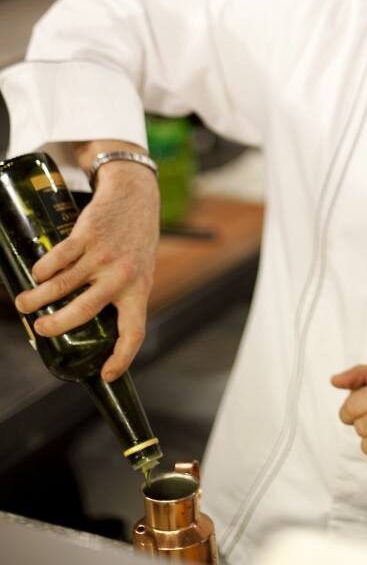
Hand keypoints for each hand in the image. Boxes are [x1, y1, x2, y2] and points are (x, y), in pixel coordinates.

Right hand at [14, 154, 159, 381]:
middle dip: (55, 326)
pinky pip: (58, 258)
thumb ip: (122, 293)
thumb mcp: (139, 269)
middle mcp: (122, 275)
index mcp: (139, 289)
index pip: (134, 331)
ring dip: (37, 298)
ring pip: (62, 285)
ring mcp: (103, 255)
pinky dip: (42, 269)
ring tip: (24, 303)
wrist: (135, 194)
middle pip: (82, 312)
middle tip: (40, 328)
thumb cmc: (135, 237)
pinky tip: (37, 273)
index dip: (121, 357)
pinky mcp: (86, 235)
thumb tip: (89, 322)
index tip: (106, 374)